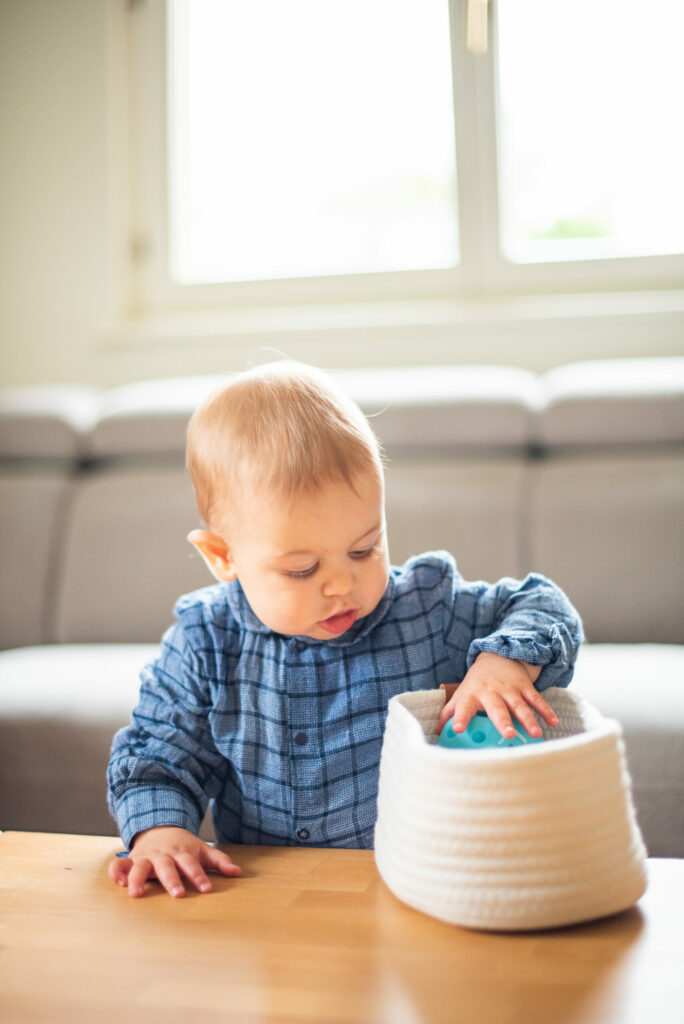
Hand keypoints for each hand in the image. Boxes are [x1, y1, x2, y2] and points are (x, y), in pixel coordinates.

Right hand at [108, 825, 240, 898]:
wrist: (158, 827)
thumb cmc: (183, 846)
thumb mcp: (201, 849)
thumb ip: (219, 861)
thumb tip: (237, 872)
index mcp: (181, 853)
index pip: (192, 865)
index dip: (199, 876)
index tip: (207, 889)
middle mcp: (163, 855)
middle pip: (167, 868)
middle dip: (172, 880)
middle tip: (178, 894)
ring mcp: (146, 857)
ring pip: (140, 867)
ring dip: (138, 879)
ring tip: (136, 894)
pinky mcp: (131, 860)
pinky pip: (119, 865)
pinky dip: (117, 873)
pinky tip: (118, 884)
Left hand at [435, 652, 558, 739]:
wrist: (497, 657)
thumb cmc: (476, 684)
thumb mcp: (461, 695)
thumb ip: (449, 713)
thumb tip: (437, 732)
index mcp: (472, 695)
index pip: (463, 708)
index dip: (460, 718)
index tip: (457, 729)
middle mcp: (491, 692)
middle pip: (497, 708)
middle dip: (503, 721)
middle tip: (509, 735)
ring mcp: (510, 689)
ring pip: (520, 705)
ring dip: (529, 719)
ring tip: (535, 734)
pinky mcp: (524, 686)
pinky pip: (536, 699)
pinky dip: (545, 710)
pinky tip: (553, 722)